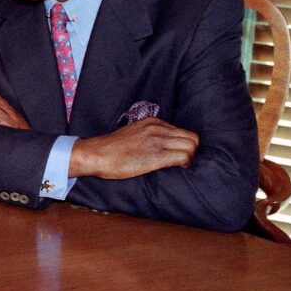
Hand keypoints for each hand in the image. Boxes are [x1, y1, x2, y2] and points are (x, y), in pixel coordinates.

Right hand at [70, 117, 198, 178]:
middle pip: (192, 137)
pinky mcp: (157, 155)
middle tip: (182, 160)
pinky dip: (184, 164)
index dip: (183, 143)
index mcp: (152, 122)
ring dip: (189, 157)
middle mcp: (157, 128)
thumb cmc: (112, 148)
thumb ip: (149, 134)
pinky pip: (183, 157)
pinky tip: (177, 168)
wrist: (98, 154)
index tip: (176, 153)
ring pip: (191, 146)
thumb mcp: (133, 133)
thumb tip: (162, 145)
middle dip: (192, 150)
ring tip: (179, 165)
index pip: (182, 130)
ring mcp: (157, 141)